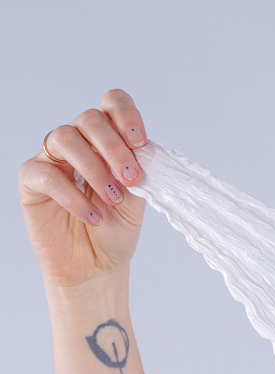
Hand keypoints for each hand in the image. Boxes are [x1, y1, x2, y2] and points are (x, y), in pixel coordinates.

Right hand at [19, 90, 148, 293]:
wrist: (96, 267)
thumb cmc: (115, 232)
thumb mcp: (137, 202)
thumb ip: (139, 172)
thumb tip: (143, 150)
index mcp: (106, 141)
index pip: (112, 106)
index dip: (125, 115)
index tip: (140, 142)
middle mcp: (78, 143)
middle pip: (89, 119)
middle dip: (113, 147)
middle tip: (130, 179)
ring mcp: (53, 158)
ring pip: (65, 138)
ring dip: (93, 168)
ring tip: (111, 199)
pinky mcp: (33, 180)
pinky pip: (47, 174)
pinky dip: (73, 196)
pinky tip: (92, 217)